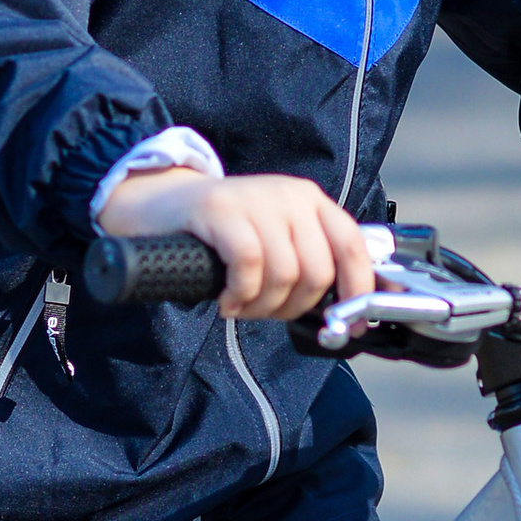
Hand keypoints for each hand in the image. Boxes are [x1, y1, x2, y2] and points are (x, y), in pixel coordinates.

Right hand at [95, 164, 375, 319]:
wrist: (163, 203)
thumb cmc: (224, 232)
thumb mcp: (276, 238)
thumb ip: (308, 265)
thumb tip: (346, 315)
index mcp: (311, 202)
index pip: (352, 247)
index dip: (357, 291)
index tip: (350, 324)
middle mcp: (290, 196)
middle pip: (317, 271)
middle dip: (293, 307)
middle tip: (265, 312)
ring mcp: (256, 200)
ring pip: (284, 274)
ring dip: (261, 306)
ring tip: (241, 305)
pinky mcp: (221, 209)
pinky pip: (248, 266)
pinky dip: (239, 294)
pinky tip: (226, 300)